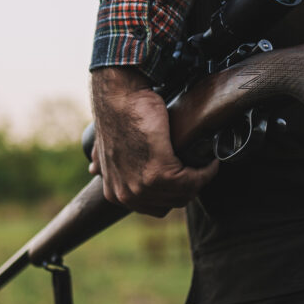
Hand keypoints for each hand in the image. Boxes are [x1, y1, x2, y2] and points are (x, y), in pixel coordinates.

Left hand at [89, 67, 217, 216]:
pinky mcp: (159, 172)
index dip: (173, 193)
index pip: (155, 207)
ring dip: (200, 179)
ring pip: (185, 193)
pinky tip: (209, 161)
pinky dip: (206, 171)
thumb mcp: (103, 147)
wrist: (120, 96)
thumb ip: (103, 163)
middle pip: (172, 203)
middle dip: (189, 187)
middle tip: (199, 169)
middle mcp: (126, 195)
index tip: (185, 175)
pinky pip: (193, 181)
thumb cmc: (119, 115)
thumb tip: (93, 169)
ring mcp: (143, 186)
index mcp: (115, 193)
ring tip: (206, 164)